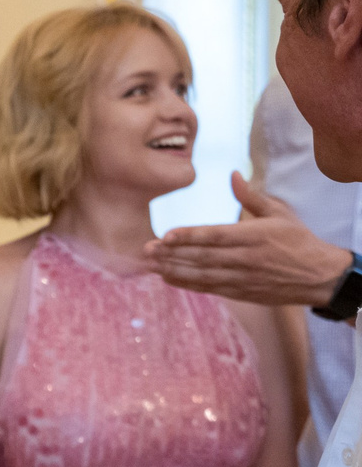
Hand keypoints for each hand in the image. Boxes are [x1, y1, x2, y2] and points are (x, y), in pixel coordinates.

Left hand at [145, 172, 351, 306]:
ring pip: (203, 275)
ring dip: (174, 270)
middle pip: (203, 257)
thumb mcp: (279, 213)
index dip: (190, 236)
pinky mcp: (242, 292)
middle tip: (146, 249)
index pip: (216, 236)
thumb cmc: (298, 240)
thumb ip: (251, 196)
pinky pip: (210, 288)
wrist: (320, 276)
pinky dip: (187, 284)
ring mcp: (243, 278)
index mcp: (255, 236)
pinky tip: (168, 278)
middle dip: (172, 254)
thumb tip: (233, 174)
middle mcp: (246, 258)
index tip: (166, 235)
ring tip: (150, 264)